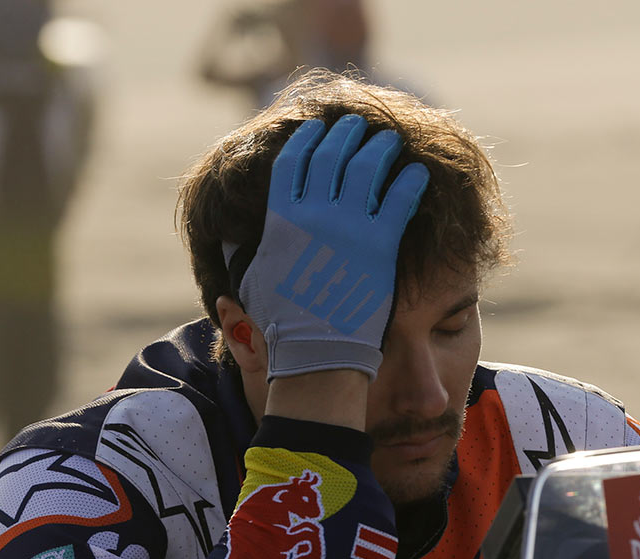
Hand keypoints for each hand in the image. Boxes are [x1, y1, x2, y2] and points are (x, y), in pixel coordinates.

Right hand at [238, 114, 429, 379]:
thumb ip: (239, 251)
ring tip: (388, 141)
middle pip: (332, 155)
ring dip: (379, 148)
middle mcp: (314, 215)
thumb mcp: (251, 279)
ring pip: (368, 167)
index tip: (317, 128)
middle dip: (345, 134)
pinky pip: (400, 199)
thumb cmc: (281, 322)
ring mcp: (348, 227)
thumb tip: (223, 238)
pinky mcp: (380, 245)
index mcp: (281, 219)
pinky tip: (416, 174)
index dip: (307, 139)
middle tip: (357, 125)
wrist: (316, 352)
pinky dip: (409, 182)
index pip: (294, 161)